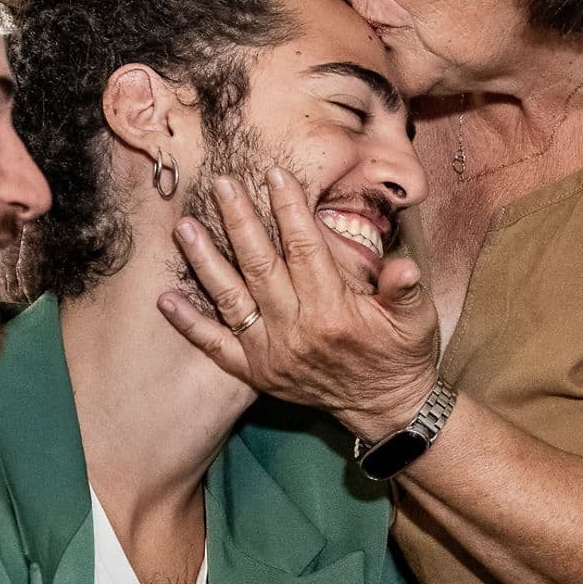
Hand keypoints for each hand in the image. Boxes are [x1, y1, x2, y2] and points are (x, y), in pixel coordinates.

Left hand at [160, 168, 441, 440]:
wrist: (386, 407)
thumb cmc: (401, 354)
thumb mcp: (416, 320)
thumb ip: (406, 289)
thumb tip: (403, 266)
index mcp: (334, 311)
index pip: (305, 249)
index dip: (289, 209)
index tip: (274, 175)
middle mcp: (296, 331)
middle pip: (260, 266)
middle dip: (239, 221)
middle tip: (222, 185)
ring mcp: (271, 353)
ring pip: (231, 300)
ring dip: (205, 262)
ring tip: (184, 227)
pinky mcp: (257, 372)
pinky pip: (216, 346)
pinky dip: (190, 324)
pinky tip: (166, 298)